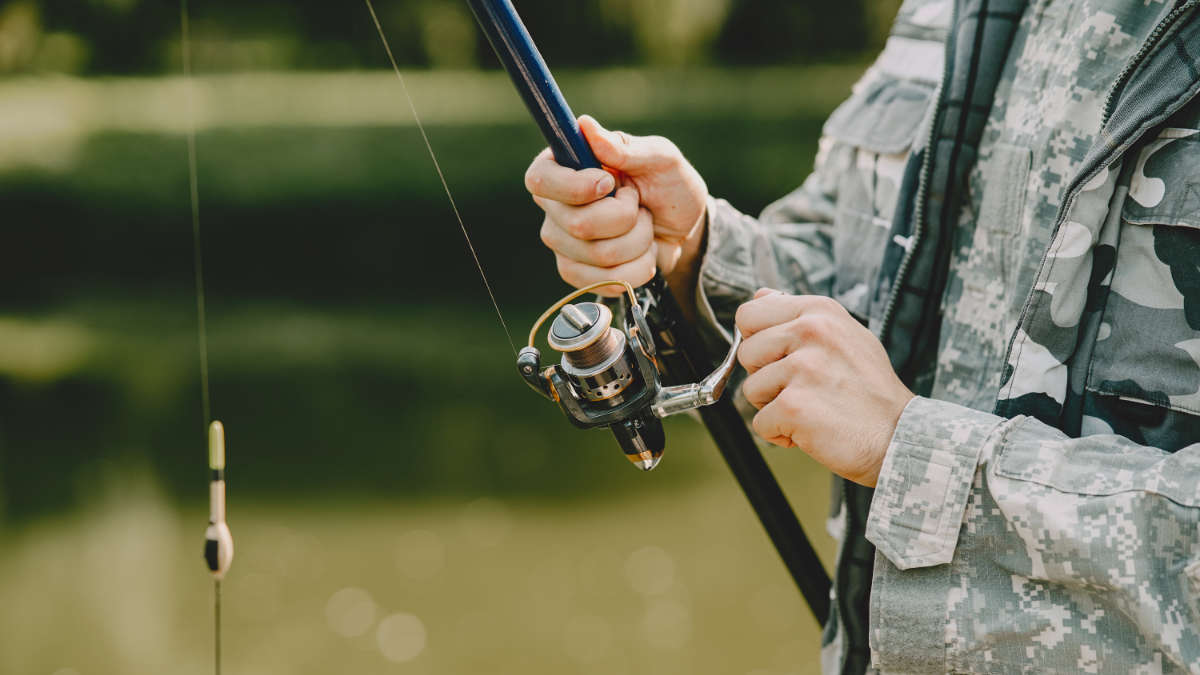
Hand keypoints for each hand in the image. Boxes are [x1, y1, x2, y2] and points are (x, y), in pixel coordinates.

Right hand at [525, 115, 706, 294]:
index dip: (575, 187)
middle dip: (626, 217)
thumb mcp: (659, 158)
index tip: (608, 183)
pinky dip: (638, 268)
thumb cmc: (669, 185)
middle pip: (578, 224)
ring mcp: (562, 242)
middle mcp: (555, 205)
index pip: (540, 180)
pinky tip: (641, 253)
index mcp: (564, 167)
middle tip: (638, 204)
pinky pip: (605, 281)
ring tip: (644, 227)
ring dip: (638, 242)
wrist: (685, 229)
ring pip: (599, 255)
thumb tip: (585, 126)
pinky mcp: (576, 272)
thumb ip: (624, 147)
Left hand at [735, 289, 914, 486]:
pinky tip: (811, 430)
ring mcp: (802, 368)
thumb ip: (799, 315)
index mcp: (819, 312)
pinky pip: (759, 423)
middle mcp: (810, 332)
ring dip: (774, 407)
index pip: (749, 314)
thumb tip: (760, 295)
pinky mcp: (794, 406)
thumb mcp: (844, 335)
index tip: (779, 357)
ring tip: (813, 408)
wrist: (900, 436)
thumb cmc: (870, 391)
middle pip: (746, 352)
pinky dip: (781, 434)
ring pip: (751, 389)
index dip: (757, 340)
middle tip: (804, 388)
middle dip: (765, 377)